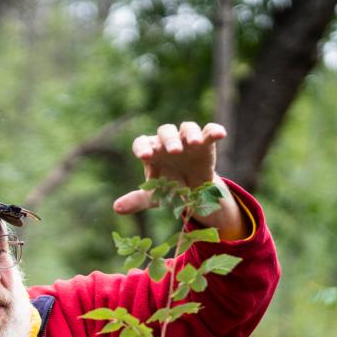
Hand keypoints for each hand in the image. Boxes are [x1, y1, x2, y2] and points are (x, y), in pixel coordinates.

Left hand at [112, 121, 246, 239]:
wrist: (193, 190)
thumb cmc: (169, 188)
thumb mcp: (154, 196)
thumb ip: (136, 200)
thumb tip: (116, 208)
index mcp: (151, 151)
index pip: (142, 142)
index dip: (142, 147)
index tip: (145, 156)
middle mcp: (167, 142)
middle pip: (165, 132)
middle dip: (169, 140)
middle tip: (174, 151)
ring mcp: (187, 140)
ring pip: (187, 128)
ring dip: (190, 133)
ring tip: (194, 143)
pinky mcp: (206, 143)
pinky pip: (209, 131)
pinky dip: (214, 130)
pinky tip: (220, 134)